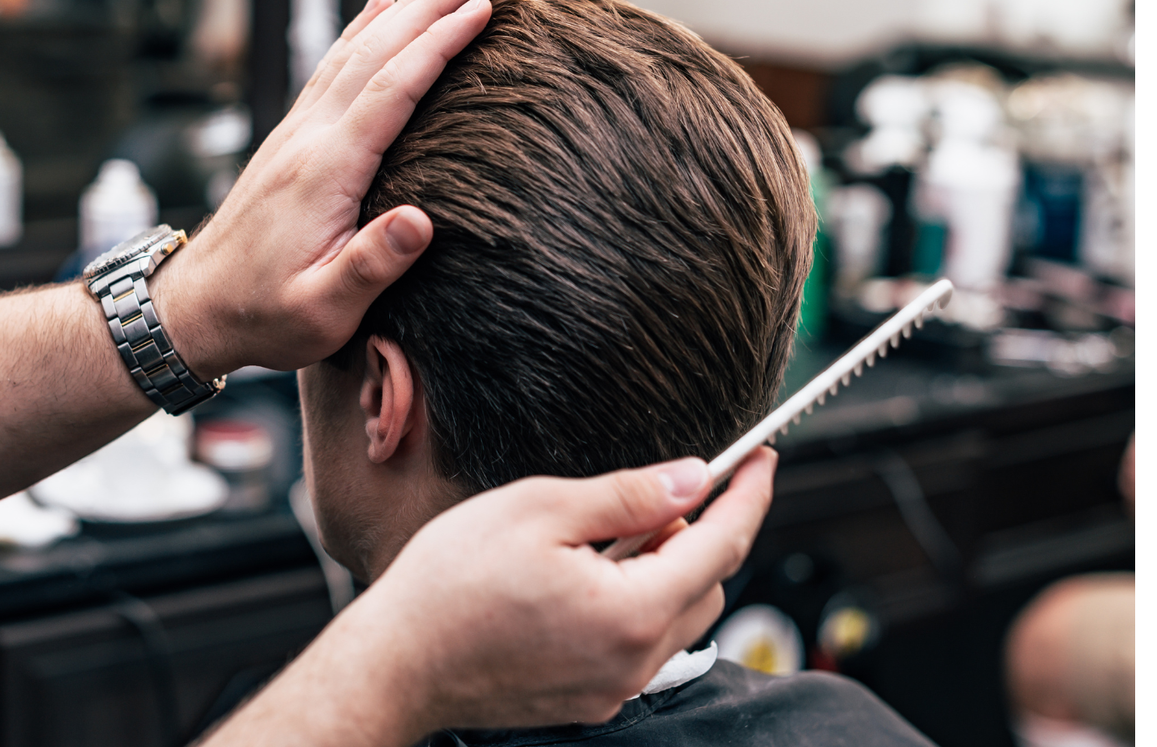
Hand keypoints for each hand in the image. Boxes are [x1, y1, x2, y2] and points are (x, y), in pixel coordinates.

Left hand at [162, 0, 494, 377]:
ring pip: (353, 51)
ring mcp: (295, 133)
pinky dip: (360, 30)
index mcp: (325, 172)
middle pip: (376, 53)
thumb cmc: (265, 316)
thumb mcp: (323, 311)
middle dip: (431, 5)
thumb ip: (370, 266)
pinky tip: (378, 8)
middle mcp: (308, 138)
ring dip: (403, 8)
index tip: (482, 10)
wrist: (195, 309)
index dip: (439, 45)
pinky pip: (331, 68)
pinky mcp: (290, 140)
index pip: (391, 90)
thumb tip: (420, 222)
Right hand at [200, 447, 777, 744]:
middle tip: (666, 489)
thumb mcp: (539, 510)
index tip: (762, 458)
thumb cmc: (449, 586)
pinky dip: (638, 600)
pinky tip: (591, 572)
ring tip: (615, 530)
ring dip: (669, 567)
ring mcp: (613, 687)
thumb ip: (628, 495)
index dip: (749, 493)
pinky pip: (640, 643)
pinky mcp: (589, 698)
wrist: (394, 665)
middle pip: (709, 584)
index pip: (723, 543)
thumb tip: (693, 479)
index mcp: (631, 612)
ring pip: (677, 616)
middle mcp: (633, 660)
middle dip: (703, 530)